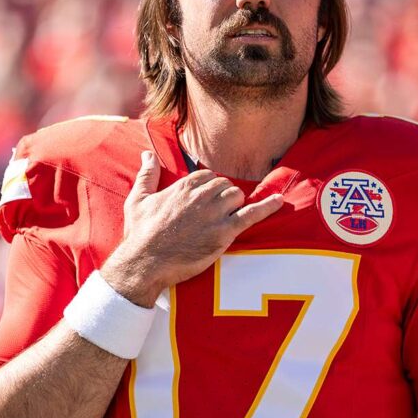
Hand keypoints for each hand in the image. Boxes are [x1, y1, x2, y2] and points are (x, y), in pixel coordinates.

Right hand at [101, 151, 282, 306]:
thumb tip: (147, 154)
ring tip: (227, 218)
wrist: (144, 263)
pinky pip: (252, 215)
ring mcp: (214, 214)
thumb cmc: (139, 234)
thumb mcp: (137, 199)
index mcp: (183, 186)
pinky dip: (267, 207)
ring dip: (236, 206)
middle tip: (216, 213)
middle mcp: (201, 196)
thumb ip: (146, 174)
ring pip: (238, 197)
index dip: (209, 188)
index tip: (207, 200)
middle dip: (224, 197)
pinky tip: (279, 201)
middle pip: (225, 186)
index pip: (208, 176)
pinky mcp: (224, 233)